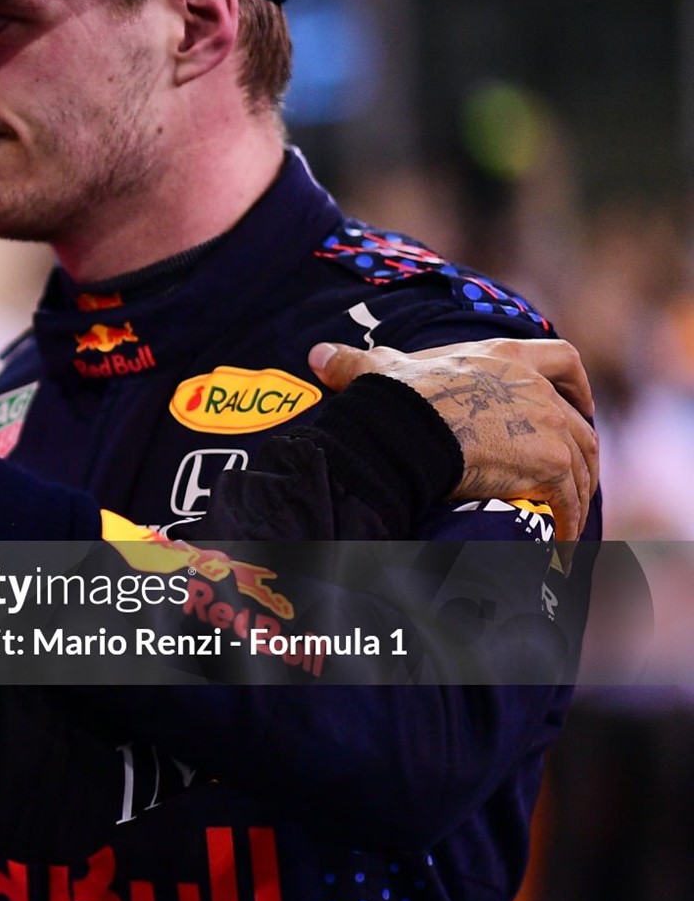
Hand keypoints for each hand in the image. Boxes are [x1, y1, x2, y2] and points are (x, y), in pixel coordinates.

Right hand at [308, 337, 598, 542]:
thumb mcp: (377, 371)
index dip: (575, 383)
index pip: (561, 359)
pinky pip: (569, 500)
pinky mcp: (550, 464)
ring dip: (578, 493)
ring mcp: (548, 426)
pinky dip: (568, 524)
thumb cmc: (393, 399)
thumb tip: (318, 355)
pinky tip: (559, 545)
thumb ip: (355, 363)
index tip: (578, 402)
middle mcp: (535, 389)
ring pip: (583, 463)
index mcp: (504, 357)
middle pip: (579, 422)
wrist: (406, 431)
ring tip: (565, 520)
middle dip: (582, 451)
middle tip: (572, 475)